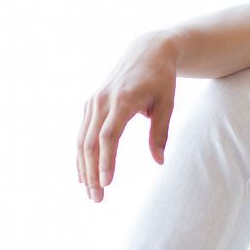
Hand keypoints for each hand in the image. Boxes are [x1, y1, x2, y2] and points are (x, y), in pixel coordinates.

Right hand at [77, 32, 177, 202]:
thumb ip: (160, 132)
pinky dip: (81, 155)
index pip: (109, 135)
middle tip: (98, 199)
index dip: (106, 160)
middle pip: (90, 142)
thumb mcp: (167, 103)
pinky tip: (83, 175)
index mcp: (123, 99)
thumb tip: (159, 161)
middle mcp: (103, 100)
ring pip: (82, 140)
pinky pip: (82, 134)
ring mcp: (93, 102)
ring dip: (84, 168)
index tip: (107, 183)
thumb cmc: (161, 78)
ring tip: (91, 193)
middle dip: (92, 173)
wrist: (147, 51)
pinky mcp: (90, 104)